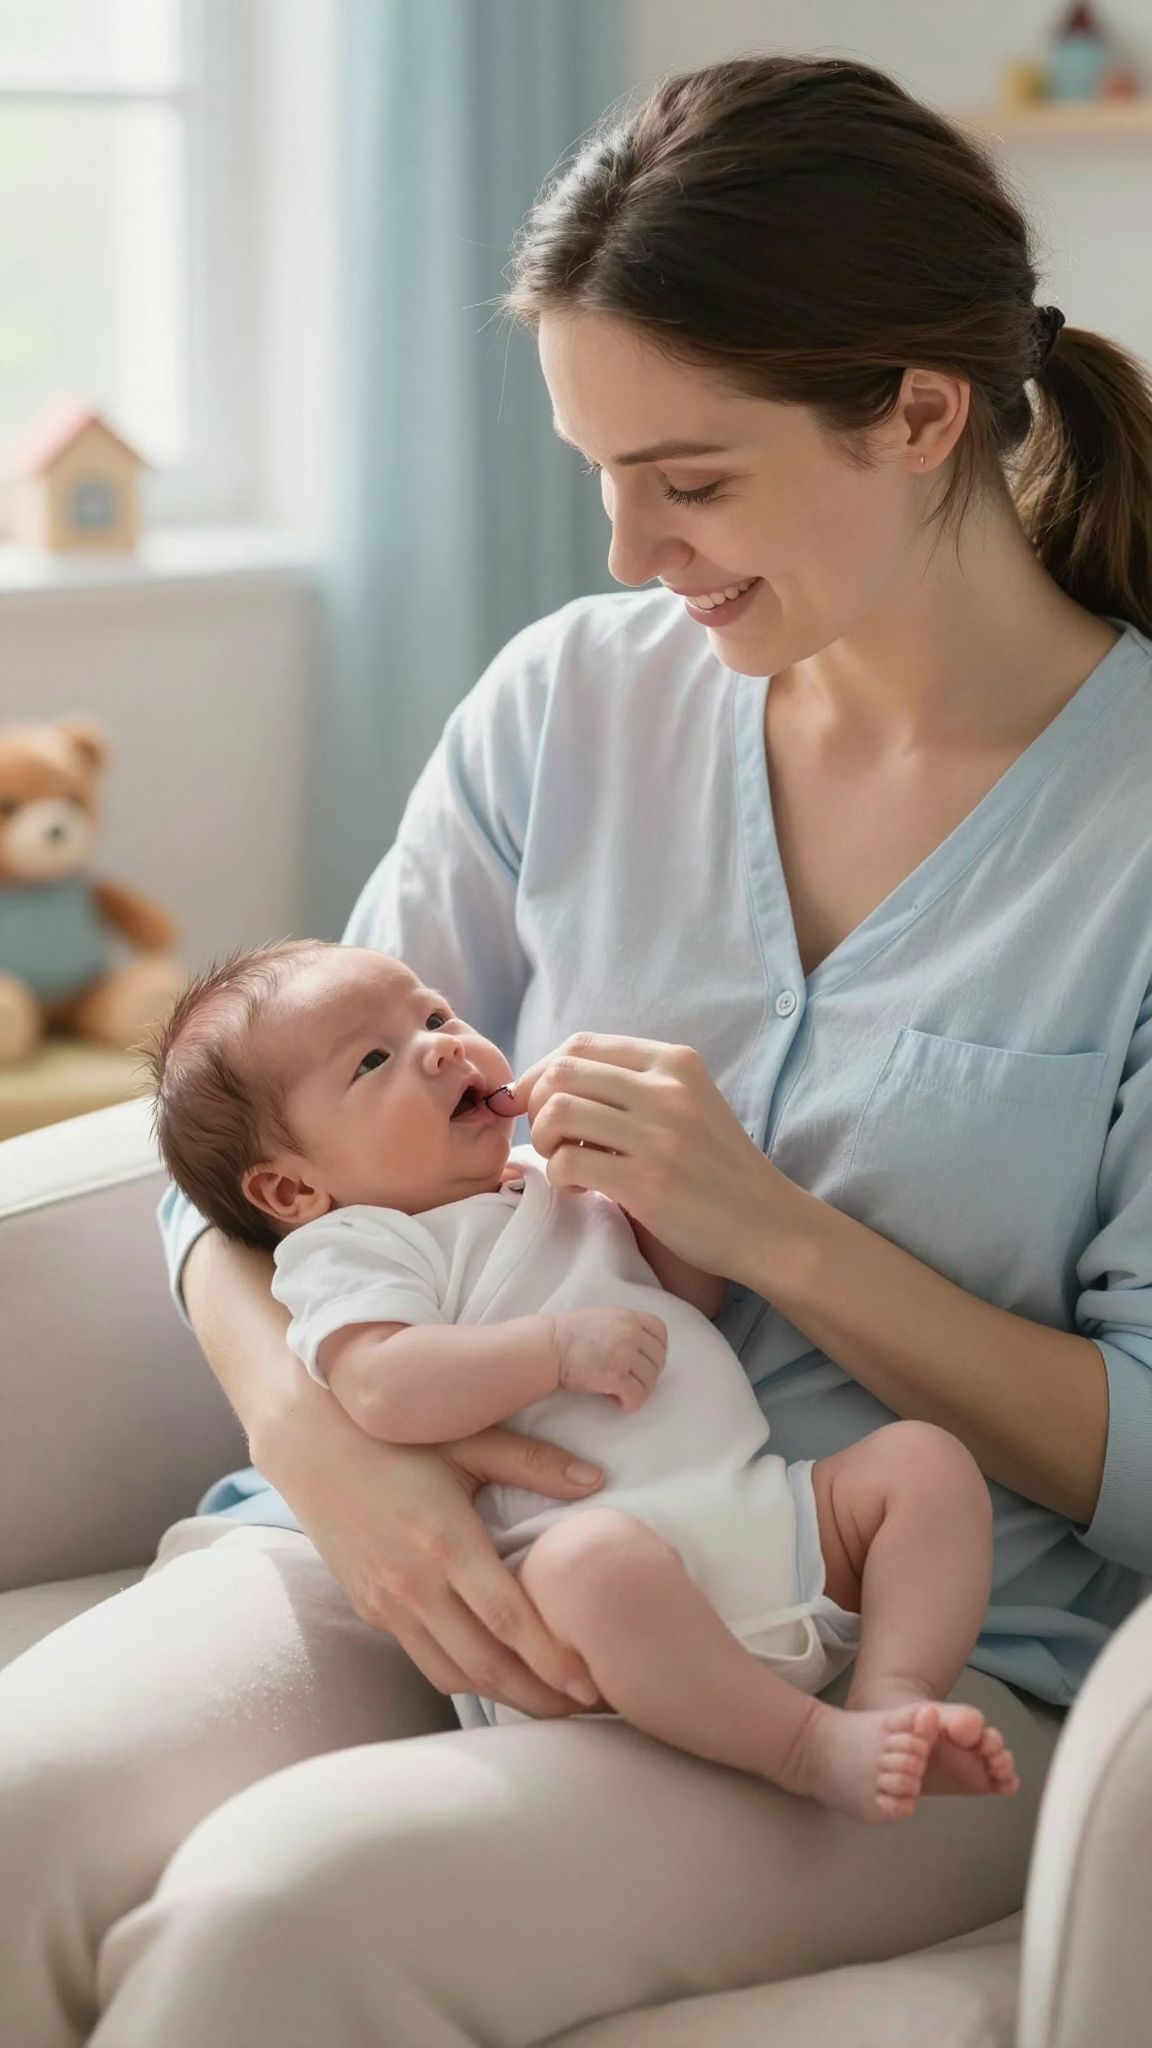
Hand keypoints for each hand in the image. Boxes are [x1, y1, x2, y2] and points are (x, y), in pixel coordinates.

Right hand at [297, 1421, 606, 1716]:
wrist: (308, 1443)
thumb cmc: (392, 1434)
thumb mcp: (465, 1439)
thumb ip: (531, 1460)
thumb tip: (595, 1478)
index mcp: (445, 1542)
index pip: (508, 1620)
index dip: (553, 1659)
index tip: (592, 1681)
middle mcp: (414, 1585)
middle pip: (486, 1666)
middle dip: (540, 1696)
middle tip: (586, 1708)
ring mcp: (388, 1605)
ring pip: (454, 1675)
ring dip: (504, 1696)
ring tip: (550, 1701)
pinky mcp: (371, 1611)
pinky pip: (425, 1660)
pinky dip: (464, 1678)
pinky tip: (496, 1674)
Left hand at [497, 1033, 795, 1286]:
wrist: (768, 1225)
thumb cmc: (717, 1168)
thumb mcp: (689, 1103)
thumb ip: (633, 1085)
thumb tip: (546, 1080)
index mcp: (674, 1062)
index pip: (581, 1045)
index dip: (542, 1071)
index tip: (533, 1101)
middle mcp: (667, 1090)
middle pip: (561, 1073)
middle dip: (536, 1104)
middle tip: (551, 1139)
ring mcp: (658, 1136)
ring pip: (558, 1112)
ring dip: (545, 1141)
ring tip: (566, 1162)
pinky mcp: (647, 1183)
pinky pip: (568, 1163)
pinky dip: (559, 1176)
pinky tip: (581, 1188)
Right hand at [552, 1307, 667, 1410]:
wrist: (548, 1347)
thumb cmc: (568, 1335)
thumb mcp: (602, 1319)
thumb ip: (623, 1327)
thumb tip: (640, 1346)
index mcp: (628, 1317)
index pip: (660, 1332)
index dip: (657, 1350)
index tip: (646, 1362)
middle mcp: (630, 1333)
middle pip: (658, 1359)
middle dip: (647, 1374)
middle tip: (629, 1381)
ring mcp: (624, 1354)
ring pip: (650, 1381)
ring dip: (638, 1390)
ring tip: (619, 1392)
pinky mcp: (615, 1376)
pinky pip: (637, 1396)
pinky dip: (630, 1403)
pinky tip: (616, 1402)